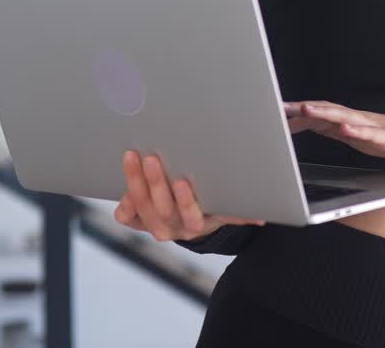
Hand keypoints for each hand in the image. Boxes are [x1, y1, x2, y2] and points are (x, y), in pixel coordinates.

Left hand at [112, 151, 263, 241]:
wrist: (188, 222)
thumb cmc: (209, 204)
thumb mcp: (226, 207)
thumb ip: (242, 210)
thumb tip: (261, 217)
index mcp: (196, 225)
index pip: (191, 217)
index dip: (185, 202)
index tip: (183, 181)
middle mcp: (173, 228)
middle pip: (160, 210)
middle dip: (155, 183)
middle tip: (152, 158)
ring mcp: (152, 225)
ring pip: (141, 208)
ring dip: (135, 182)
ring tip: (133, 156)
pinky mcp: (135, 220)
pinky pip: (125, 214)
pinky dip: (122, 199)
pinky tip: (123, 176)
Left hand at [283, 100, 384, 166]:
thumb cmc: (382, 137)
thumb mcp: (349, 134)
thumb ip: (327, 128)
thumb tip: (302, 123)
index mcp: (345, 120)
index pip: (318, 112)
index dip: (296, 111)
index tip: (275, 110)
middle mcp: (355, 119)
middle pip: (327, 110)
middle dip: (304, 108)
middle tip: (282, 107)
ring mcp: (370, 126)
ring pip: (345, 117)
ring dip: (325, 113)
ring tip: (307, 110)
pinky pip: (370, 133)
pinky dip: (357, 129)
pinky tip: (345, 128)